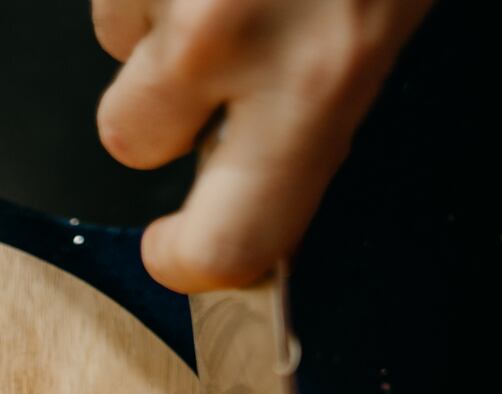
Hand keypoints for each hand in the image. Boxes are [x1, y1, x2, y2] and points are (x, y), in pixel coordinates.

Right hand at [93, 0, 438, 288]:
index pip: (224, 241)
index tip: (176, 252)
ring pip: (116, 45)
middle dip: (161, 110)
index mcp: (320, 77)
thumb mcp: (385, 23)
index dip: (186, 261)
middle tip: (219, 63)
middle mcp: (229, 33)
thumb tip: (261, 169)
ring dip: (159, 22)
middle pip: (133, 139)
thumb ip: (316, 109)